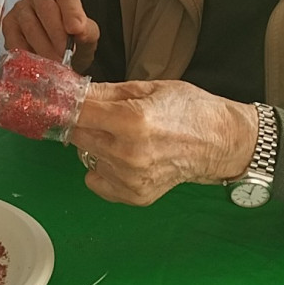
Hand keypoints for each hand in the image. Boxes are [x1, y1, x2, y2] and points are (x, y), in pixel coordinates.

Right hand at [1, 0, 99, 71]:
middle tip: (65, 53)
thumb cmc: (73, 39)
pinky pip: (14, 39)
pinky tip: (36, 64)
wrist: (61, 53)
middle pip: (45, 8)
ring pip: (29, 24)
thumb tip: (79, 30)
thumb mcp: (87, 35)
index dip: (71, 12)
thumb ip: (87, 30)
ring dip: (42, 47)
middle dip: (56, 33)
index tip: (77, 29)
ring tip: (54, 64)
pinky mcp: (9, 25)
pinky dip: (26, 54)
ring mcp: (21, 8)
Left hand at [68, 79, 258, 205]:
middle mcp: (127, 153)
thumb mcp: (148, 88)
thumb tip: (73, 90)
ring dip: (95, 145)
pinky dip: (103, 168)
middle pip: (77, 136)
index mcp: (130, 121)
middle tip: (101, 115)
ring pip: (85, 157)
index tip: (63, 99)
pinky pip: (97, 180)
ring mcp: (130, 179)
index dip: (66, 103)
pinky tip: (126, 157)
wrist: (220, 142)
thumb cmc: (189, 108)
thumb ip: (106, 92)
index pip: (77, 112)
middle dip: (83, 122)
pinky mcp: (134, 196)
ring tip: (122, 136)